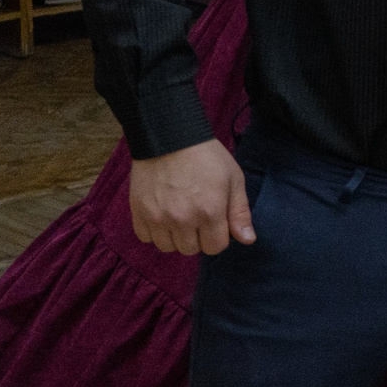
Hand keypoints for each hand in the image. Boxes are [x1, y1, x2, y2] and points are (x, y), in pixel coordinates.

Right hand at [130, 139, 253, 255]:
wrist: (170, 136)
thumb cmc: (206, 156)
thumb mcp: (233, 179)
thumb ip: (240, 212)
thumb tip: (248, 240)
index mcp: (209, 212)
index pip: (215, 247)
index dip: (218, 235)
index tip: (216, 219)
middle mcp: (182, 220)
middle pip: (191, 250)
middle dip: (198, 236)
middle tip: (197, 214)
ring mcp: (158, 217)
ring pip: (167, 247)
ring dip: (175, 236)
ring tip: (179, 214)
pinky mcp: (138, 212)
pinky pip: (145, 237)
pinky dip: (154, 230)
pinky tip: (162, 213)